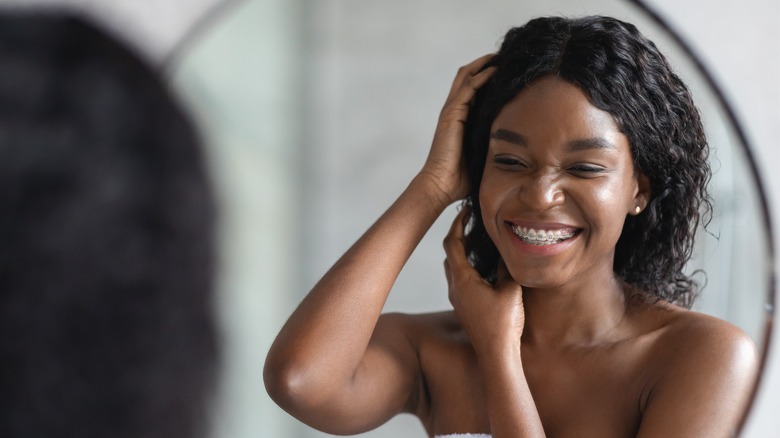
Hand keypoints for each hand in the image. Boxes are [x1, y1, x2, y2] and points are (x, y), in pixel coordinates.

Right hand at [418, 54, 495, 207]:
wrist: (441, 186)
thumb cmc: (461, 177)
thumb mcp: (483, 154)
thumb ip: (493, 143)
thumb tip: (519, 144)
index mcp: (460, 118)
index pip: (472, 87)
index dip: (487, 75)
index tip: (507, 69)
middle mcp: (454, 110)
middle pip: (467, 76)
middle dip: (485, 63)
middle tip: (505, 56)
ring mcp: (451, 111)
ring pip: (466, 76)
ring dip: (483, 64)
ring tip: (501, 56)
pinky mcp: (451, 115)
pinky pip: (467, 89)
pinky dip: (481, 77)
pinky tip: (496, 71)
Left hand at [443, 207, 524, 353]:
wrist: (496, 355)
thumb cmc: (503, 324)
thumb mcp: (510, 288)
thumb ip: (506, 266)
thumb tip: (507, 248)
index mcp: (462, 278)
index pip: (453, 243)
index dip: (458, 223)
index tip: (466, 210)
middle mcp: (454, 287)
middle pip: (451, 253)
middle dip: (461, 236)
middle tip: (476, 224)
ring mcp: (457, 298)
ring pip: (454, 267)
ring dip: (465, 252)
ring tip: (482, 243)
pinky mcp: (463, 307)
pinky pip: (461, 280)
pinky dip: (469, 267)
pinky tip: (485, 268)